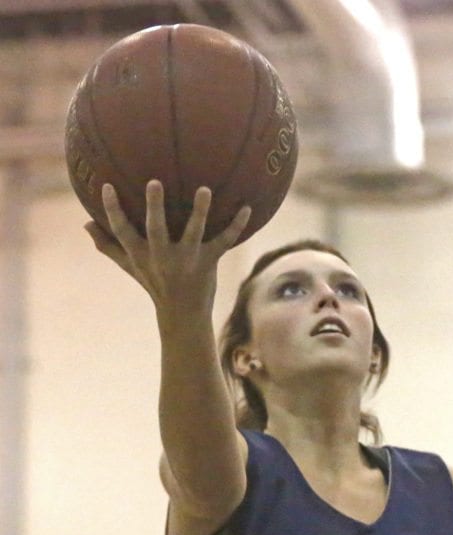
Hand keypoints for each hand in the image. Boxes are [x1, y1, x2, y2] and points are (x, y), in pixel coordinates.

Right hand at [84, 180, 250, 327]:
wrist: (183, 315)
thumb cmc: (154, 285)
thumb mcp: (129, 267)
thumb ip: (108, 246)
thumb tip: (85, 224)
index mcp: (142, 255)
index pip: (122, 231)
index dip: (113, 211)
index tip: (108, 187)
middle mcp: (163, 257)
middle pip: (156, 230)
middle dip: (155, 207)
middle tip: (154, 182)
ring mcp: (187, 260)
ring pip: (193, 233)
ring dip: (200, 212)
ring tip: (204, 190)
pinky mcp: (208, 262)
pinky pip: (224, 241)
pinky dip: (237, 226)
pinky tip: (247, 208)